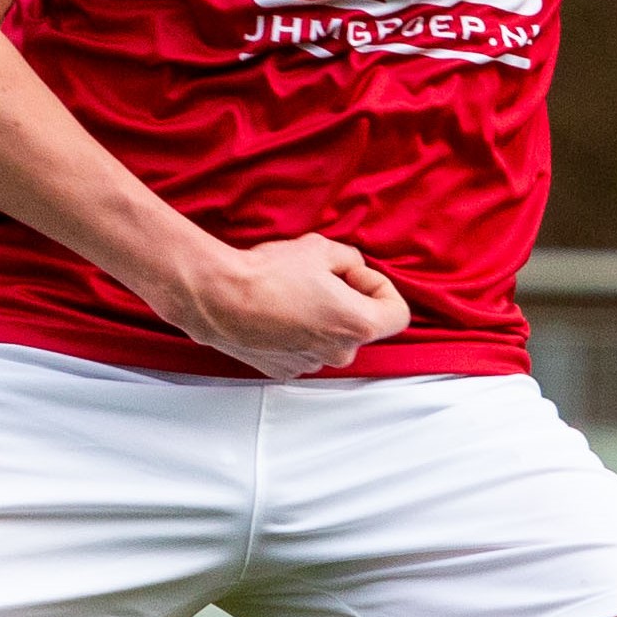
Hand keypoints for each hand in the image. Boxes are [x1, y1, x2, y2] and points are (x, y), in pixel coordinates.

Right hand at [153, 234, 407, 379]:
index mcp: (358, 324)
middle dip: (347, 300)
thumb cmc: (268, 274)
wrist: (219, 297)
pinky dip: (298, 331)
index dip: (380, 287)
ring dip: (321, 317)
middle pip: (360, 325)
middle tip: (318, 277)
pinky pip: (304, 348)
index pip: (397, 313)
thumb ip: (349, 258)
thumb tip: (350, 267)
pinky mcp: (285, 369)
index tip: (354, 275)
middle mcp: (339, 352)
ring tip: (291, 292)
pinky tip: (275, 311)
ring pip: (330, 337)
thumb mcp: (320, 248)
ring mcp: (311, 364)